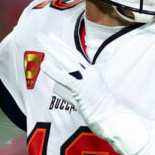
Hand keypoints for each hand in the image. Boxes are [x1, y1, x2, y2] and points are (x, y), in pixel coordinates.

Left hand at [37, 33, 147, 154]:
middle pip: (69, 54)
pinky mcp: (82, 89)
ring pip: (67, 61)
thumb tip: (57, 88)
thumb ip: (71, 90)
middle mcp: (89, 72)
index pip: (75, 55)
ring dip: (53, 50)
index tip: (52, 37)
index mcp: (91, 73)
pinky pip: (66, 78)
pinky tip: (44, 65)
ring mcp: (86, 80)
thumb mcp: (85, 96)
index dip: (62, 46)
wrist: (113, 118)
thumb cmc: (101, 111)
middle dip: (54, 43)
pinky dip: (54, 71)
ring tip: (41, 41)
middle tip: (41, 35)